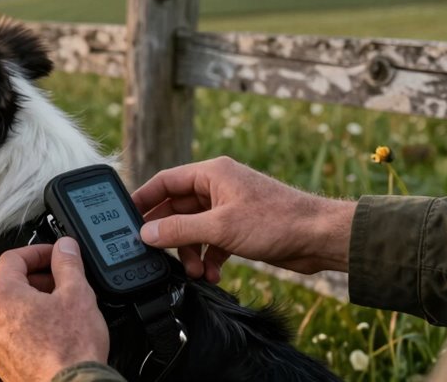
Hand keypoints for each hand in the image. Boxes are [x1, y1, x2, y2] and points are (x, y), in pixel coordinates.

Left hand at [0, 237, 108, 381]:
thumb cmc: (71, 349)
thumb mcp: (77, 293)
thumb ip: (67, 263)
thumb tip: (64, 248)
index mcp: (1, 296)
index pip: (13, 258)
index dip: (38, 252)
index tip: (54, 254)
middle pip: (10, 284)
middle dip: (38, 279)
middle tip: (63, 281)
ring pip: (12, 311)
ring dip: (35, 303)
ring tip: (62, 309)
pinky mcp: (4, 363)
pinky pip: (13, 335)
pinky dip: (31, 327)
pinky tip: (55, 332)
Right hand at [133, 156, 354, 280]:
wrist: (319, 237)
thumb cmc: (278, 221)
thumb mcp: (220, 228)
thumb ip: (180, 231)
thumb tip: (148, 233)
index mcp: (212, 173)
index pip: (165, 181)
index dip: (144, 199)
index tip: (127, 218)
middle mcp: (218, 186)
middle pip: (178, 208)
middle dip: (170, 235)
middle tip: (156, 254)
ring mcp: (229, 207)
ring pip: (194, 228)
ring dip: (191, 251)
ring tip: (195, 271)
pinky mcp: (240, 227)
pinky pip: (212, 240)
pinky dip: (209, 257)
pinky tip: (213, 273)